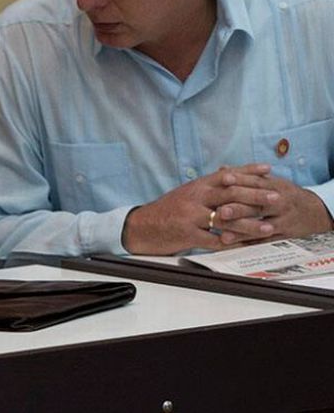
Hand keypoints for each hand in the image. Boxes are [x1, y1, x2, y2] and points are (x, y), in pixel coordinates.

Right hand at [122, 164, 277, 254]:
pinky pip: (214, 241)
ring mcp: (190, 216)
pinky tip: (246, 246)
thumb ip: (206, 188)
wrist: (140, 227)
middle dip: (255, 195)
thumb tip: (228, 176)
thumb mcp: (185, 194)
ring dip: (250, 224)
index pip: (226, 175)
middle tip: (276, 197)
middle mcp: (194, 198)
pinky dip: (232, 244)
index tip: (268, 169)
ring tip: (268, 227)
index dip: (248, 171)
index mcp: (195, 186)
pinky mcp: (187, 235)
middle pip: (230, 194)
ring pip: (226, 219)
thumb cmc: (165, 211)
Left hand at [216, 172, 332, 244]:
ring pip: (260, 226)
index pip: (256, 182)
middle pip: (257, 206)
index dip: (240, 180)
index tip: (223, 179)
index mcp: (276, 187)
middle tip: (220, 211)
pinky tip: (236, 246)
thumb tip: (222, 169)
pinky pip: (265, 241)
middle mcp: (280, 203)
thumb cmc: (286, 194)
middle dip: (238, 209)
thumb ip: (246, 176)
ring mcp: (283, 221)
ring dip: (242, 231)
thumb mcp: (271, 181)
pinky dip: (250, 244)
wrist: (316, 211)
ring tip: (224, 235)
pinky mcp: (284, 236)